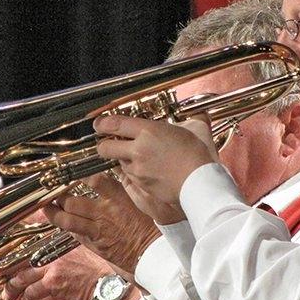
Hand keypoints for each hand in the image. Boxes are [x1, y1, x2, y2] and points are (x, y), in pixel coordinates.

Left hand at [2, 244, 110, 299]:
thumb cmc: (99, 266)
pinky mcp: (53, 282)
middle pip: (22, 256)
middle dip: (8, 267)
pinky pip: (32, 290)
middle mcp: (55, 249)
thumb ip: (69, 240)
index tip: (6, 247)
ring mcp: (53, 265)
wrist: (107, 281)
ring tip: (8, 291)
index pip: (33, 236)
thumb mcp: (84, 246)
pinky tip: (27, 299)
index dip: (16, 242)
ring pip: (22, 275)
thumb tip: (62, 237)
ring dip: (13, 285)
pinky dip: (28, 296)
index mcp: (62, 238)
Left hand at [43, 172, 161, 272]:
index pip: (93, 180)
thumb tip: (118, 168)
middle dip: (59, 196)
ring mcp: (97, 230)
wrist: (152, 251)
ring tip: (47, 207)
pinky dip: (68, 227)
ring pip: (66, 220)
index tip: (71, 170)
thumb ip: (126, 184)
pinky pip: (75, 234)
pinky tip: (64, 223)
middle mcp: (103, 212)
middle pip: (72, 201)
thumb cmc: (150, 224)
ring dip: (54, 213)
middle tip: (53, 191)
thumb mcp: (141, 199)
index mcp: (117, 198)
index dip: (79, 174)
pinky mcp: (94, 244)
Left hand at [94, 115, 217, 204]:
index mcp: (149, 131)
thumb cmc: (199, 156)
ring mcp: (138, 169)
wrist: (200, 184)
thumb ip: (191, 120)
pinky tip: (148, 170)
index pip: (114, 124)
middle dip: (104, 145)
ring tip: (139, 157)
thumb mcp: (196, 129)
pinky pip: (130, 176)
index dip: (102, 124)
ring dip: (123, 159)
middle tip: (111, 143)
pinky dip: (134, 172)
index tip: (100, 124)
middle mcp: (138, 150)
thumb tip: (198, 114)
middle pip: (105, 147)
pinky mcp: (141, 185)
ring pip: (118, 163)